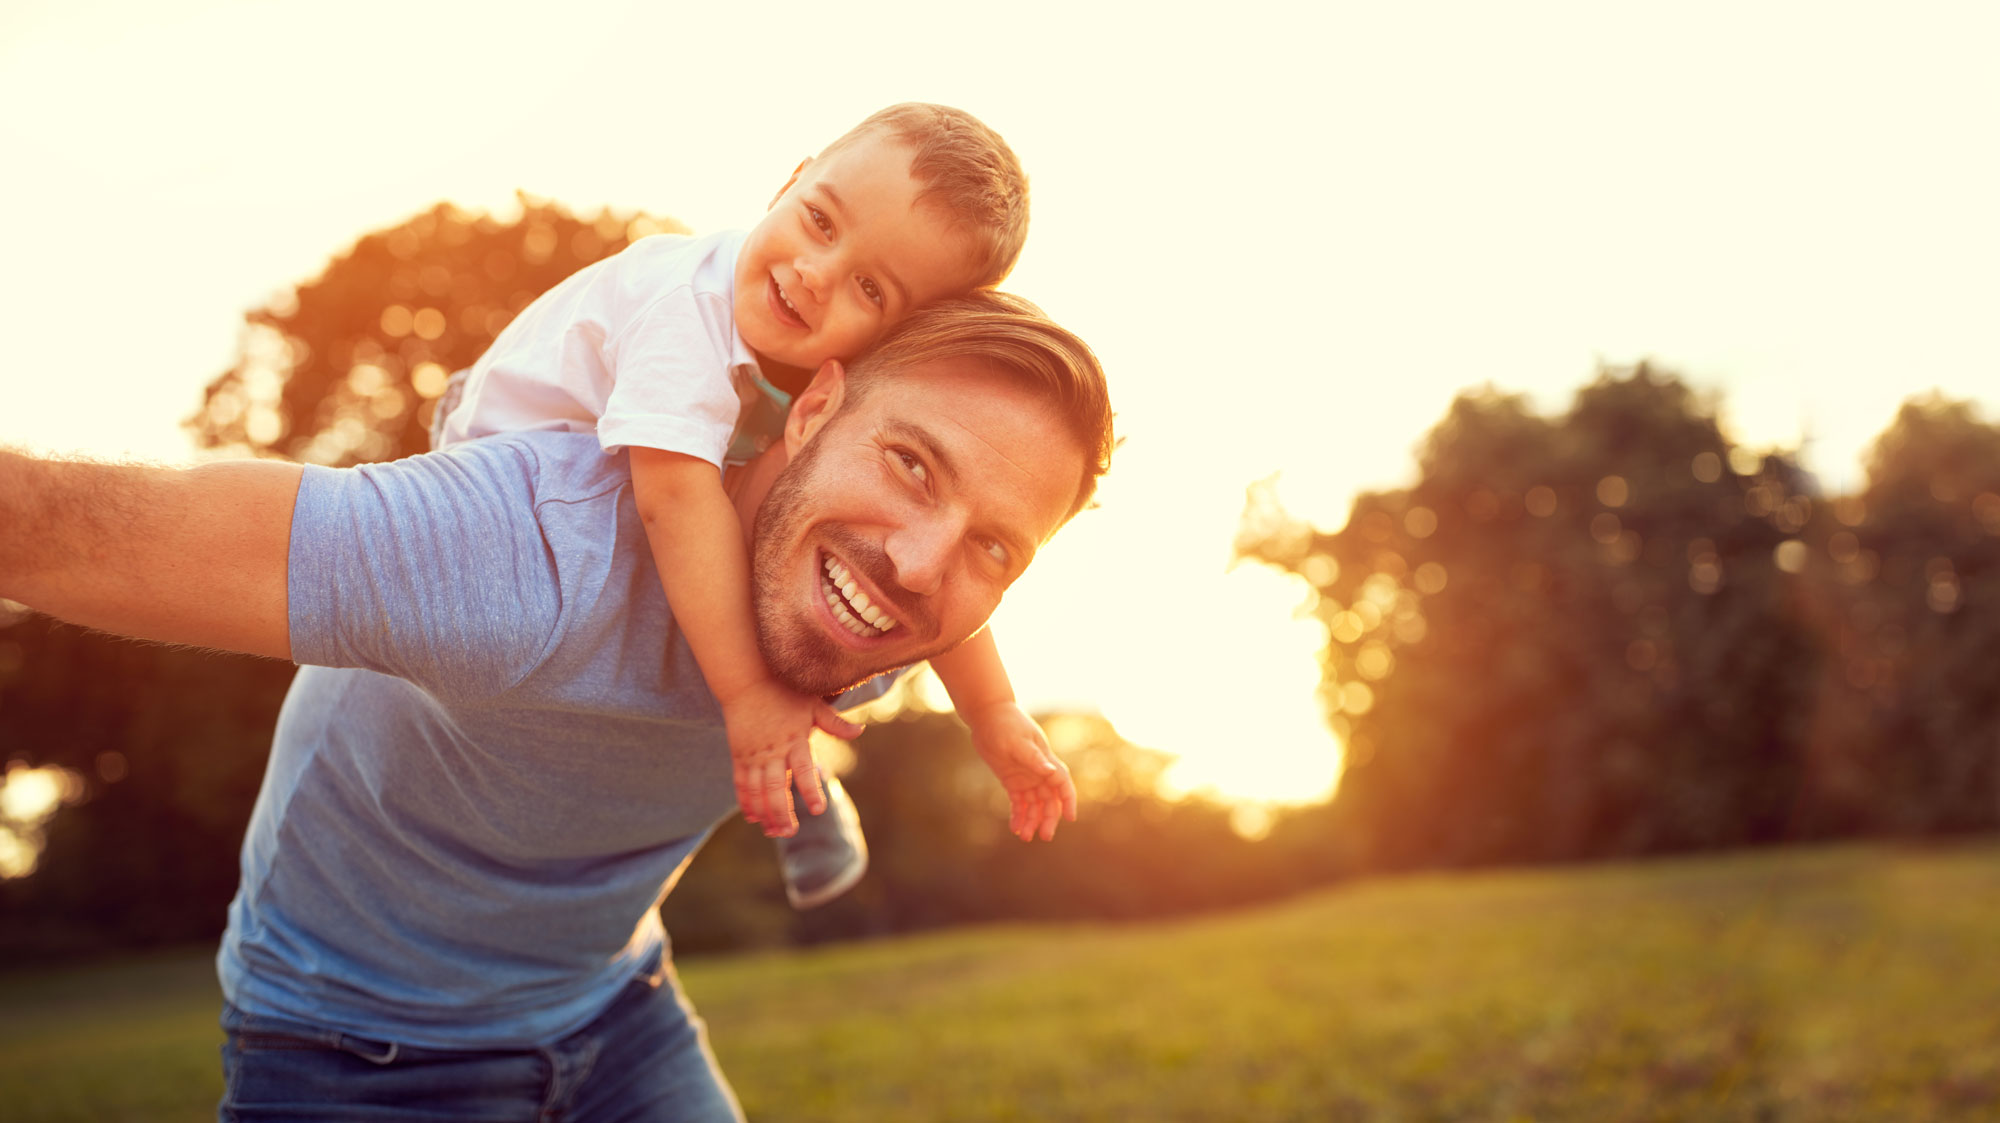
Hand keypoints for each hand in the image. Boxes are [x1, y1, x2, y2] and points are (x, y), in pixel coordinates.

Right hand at [721, 678, 862, 837]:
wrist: (748, 678)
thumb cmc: (785, 691)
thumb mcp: (813, 704)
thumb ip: (835, 723)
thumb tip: (860, 731)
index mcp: (795, 740)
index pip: (805, 771)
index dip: (811, 791)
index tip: (818, 810)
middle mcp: (774, 750)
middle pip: (776, 789)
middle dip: (782, 813)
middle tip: (790, 833)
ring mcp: (754, 754)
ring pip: (757, 791)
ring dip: (764, 813)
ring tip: (773, 832)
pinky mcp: (739, 754)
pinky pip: (741, 783)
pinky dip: (746, 801)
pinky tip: (753, 817)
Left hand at [965, 702, 1074, 841]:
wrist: (987, 715)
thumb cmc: (1005, 724)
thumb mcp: (1017, 742)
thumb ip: (1034, 759)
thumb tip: (1051, 772)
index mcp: (1045, 761)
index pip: (1063, 784)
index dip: (1068, 801)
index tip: (1070, 818)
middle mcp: (1039, 772)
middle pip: (1050, 800)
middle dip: (1049, 818)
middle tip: (1044, 836)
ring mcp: (1026, 777)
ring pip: (1034, 805)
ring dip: (1032, 820)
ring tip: (1024, 836)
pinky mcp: (1012, 780)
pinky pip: (1019, 802)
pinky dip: (1018, 815)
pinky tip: (1014, 827)